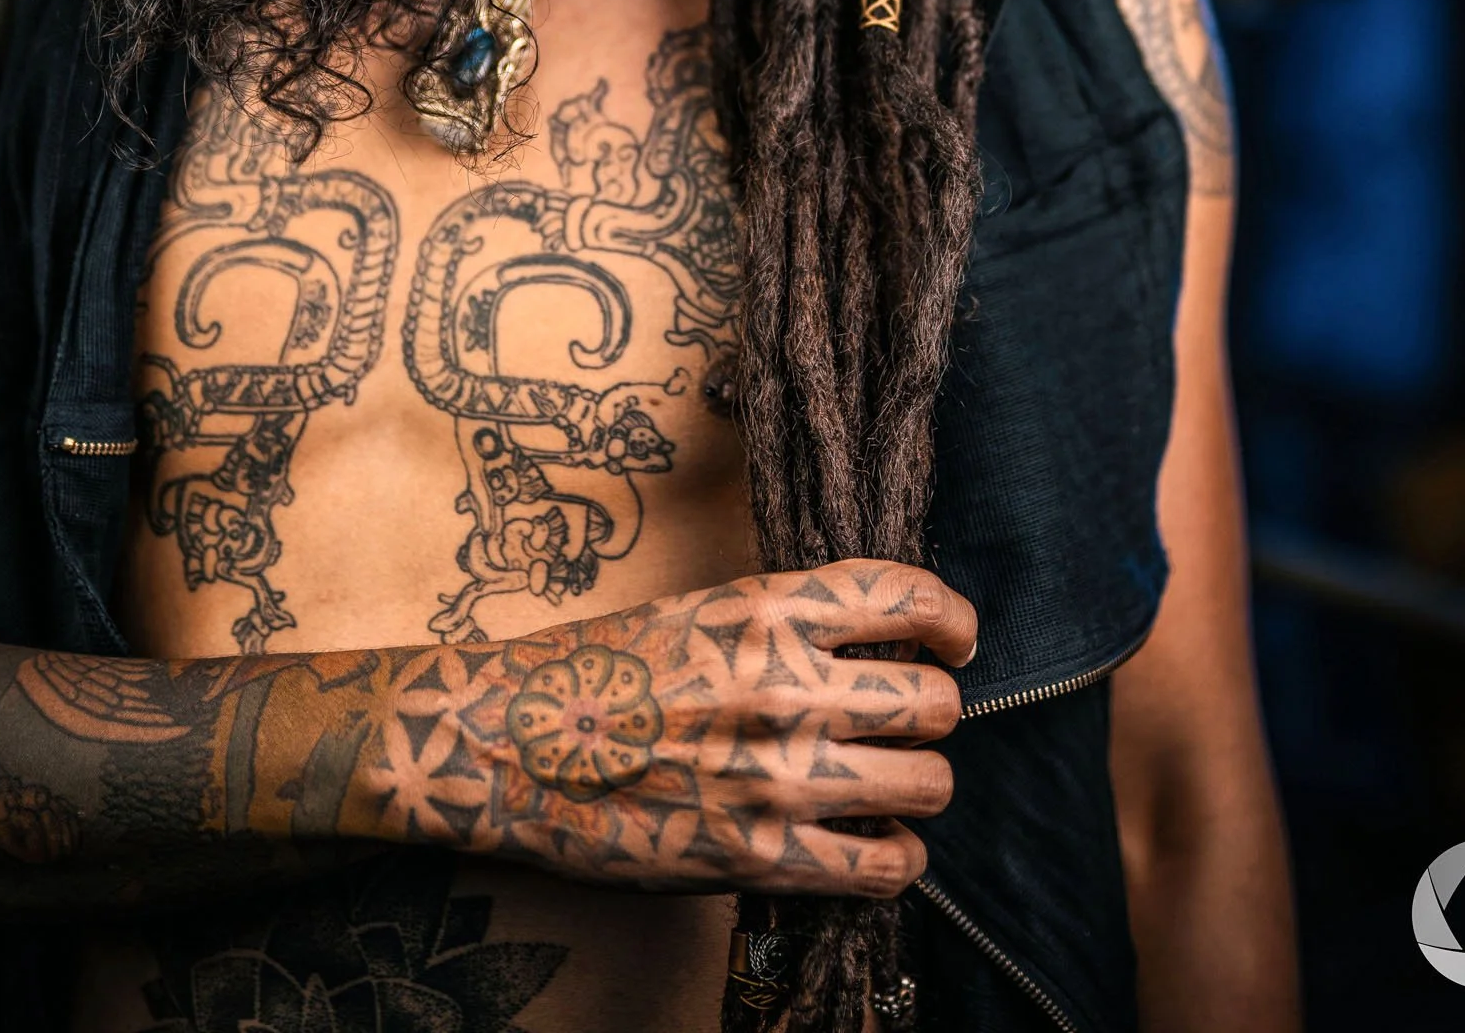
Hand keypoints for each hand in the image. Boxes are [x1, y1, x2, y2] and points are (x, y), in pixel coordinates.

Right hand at [361, 561, 975, 897]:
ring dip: (920, 785)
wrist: (509, 745)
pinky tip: (872, 843)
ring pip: (928, 783)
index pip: (909, 599)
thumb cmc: (599, 670)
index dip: (952, 620)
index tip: (955, 639)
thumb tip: (879, 640)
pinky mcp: (758, 856)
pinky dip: (895, 857)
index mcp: (767, 609)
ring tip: (891, 784)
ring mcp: (774, 776)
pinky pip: (885, 866)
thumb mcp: (699, 610)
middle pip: (936, 701)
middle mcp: (782, 686)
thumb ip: (789, 621)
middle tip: (907, 721)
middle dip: (934, 711)